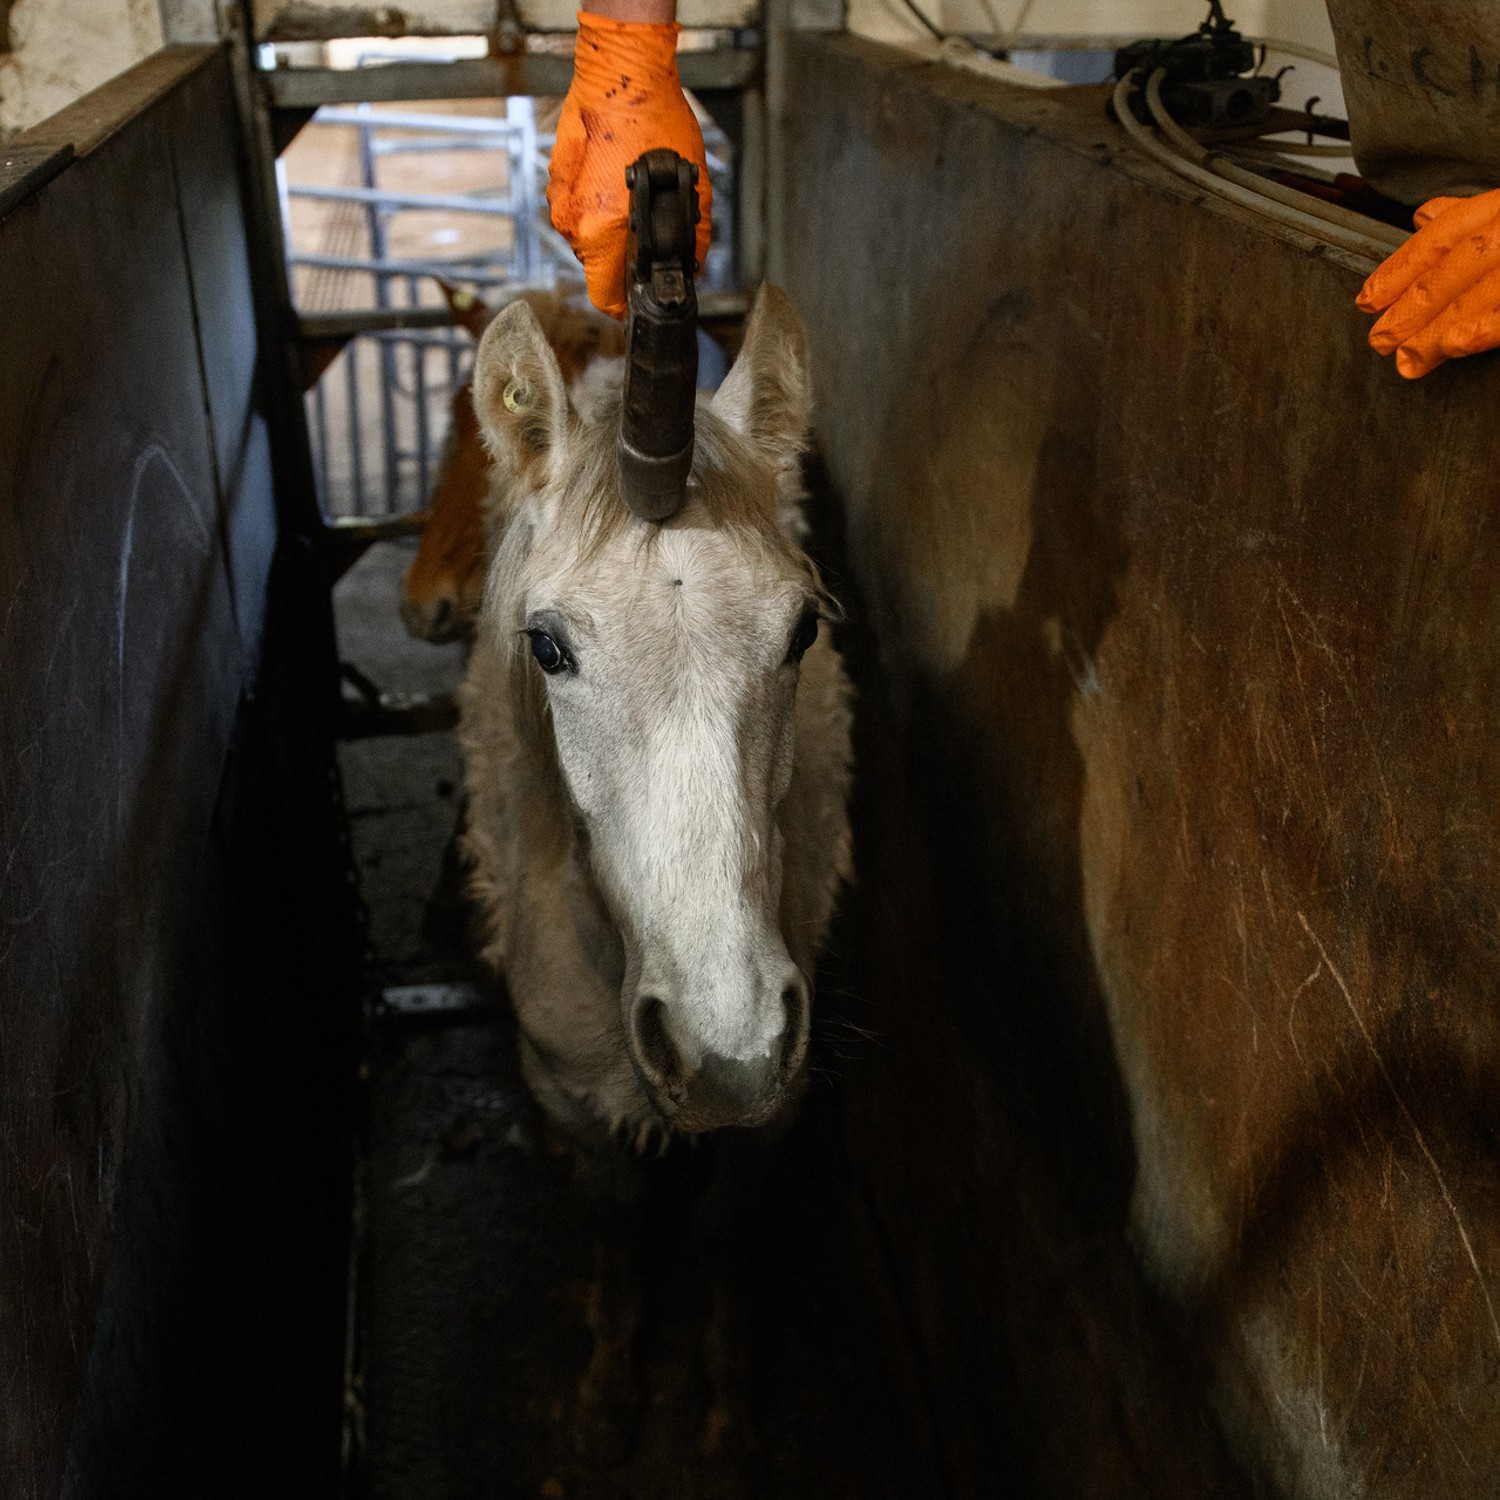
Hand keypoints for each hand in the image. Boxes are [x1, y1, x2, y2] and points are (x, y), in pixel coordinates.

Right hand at [547, 12, 712, 319]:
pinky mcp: (555, 178)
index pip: (604, 298)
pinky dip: (593, 200)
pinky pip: (575, 208)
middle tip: (646, 227)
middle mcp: (574, 224)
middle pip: (598, 267)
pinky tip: (612, 175)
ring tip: (629, 194)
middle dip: (621, 256)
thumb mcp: (693, 187)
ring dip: (607, 226)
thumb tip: (691, 268)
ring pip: (586, 237)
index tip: (635, 299)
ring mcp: (560, 200)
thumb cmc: (657, 122)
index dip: (623, 303)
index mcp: (604, 234)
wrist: (623, 70)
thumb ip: (692, 239)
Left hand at [1357, 187, 1499, 379]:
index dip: (1400, 268)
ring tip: (1409, 359)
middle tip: (1380, 340)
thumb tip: (1423, 214)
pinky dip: (1486, 328)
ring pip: (1481, 291)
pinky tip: (1455, 346)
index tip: (1367, 298)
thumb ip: (1469, 215)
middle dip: (1412, 304)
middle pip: (1456, 265)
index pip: (1443, 234)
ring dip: (1438, 327)